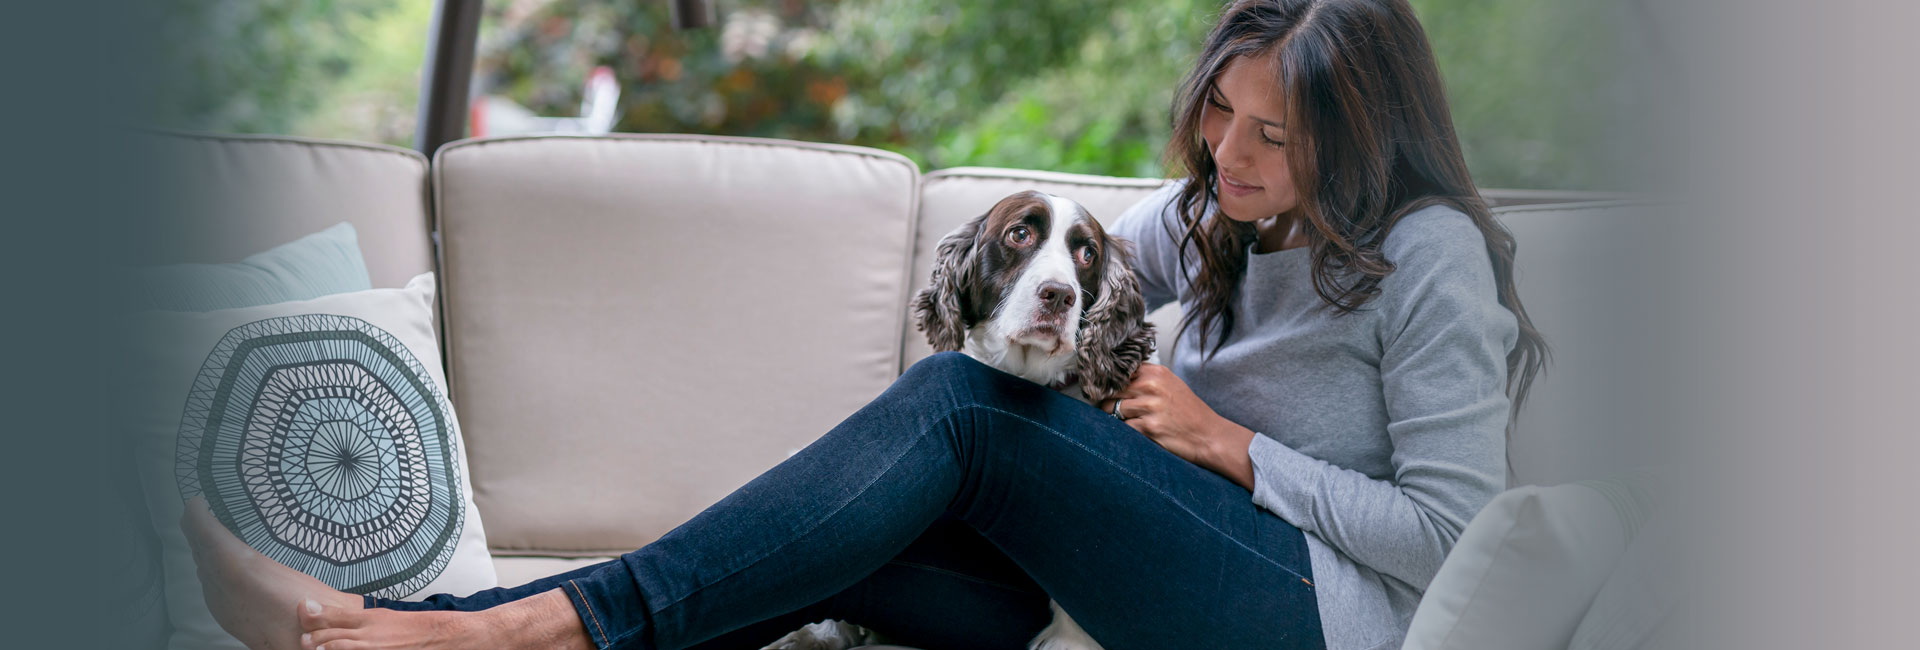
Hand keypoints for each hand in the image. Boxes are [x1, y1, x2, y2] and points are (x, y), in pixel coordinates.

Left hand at [1098, 363, 1257, 489]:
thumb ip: (1145, 379)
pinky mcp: (1148, 427)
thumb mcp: (1170, 385)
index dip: (1108, 382)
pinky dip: (1125, 432)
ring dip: (1114, 417)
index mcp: (1157, 372)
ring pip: (1112, 409)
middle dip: (1106, 400)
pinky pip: (1122, 427)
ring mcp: (1149, 406)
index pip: (1119, 371)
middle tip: (1109, 409)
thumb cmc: (1189, 412)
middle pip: (1111, 390)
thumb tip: (1113, 381)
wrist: (1209, 435)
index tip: (1103, 390)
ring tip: (1127, 422)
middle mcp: (1152, 386)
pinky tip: (1137, 432)